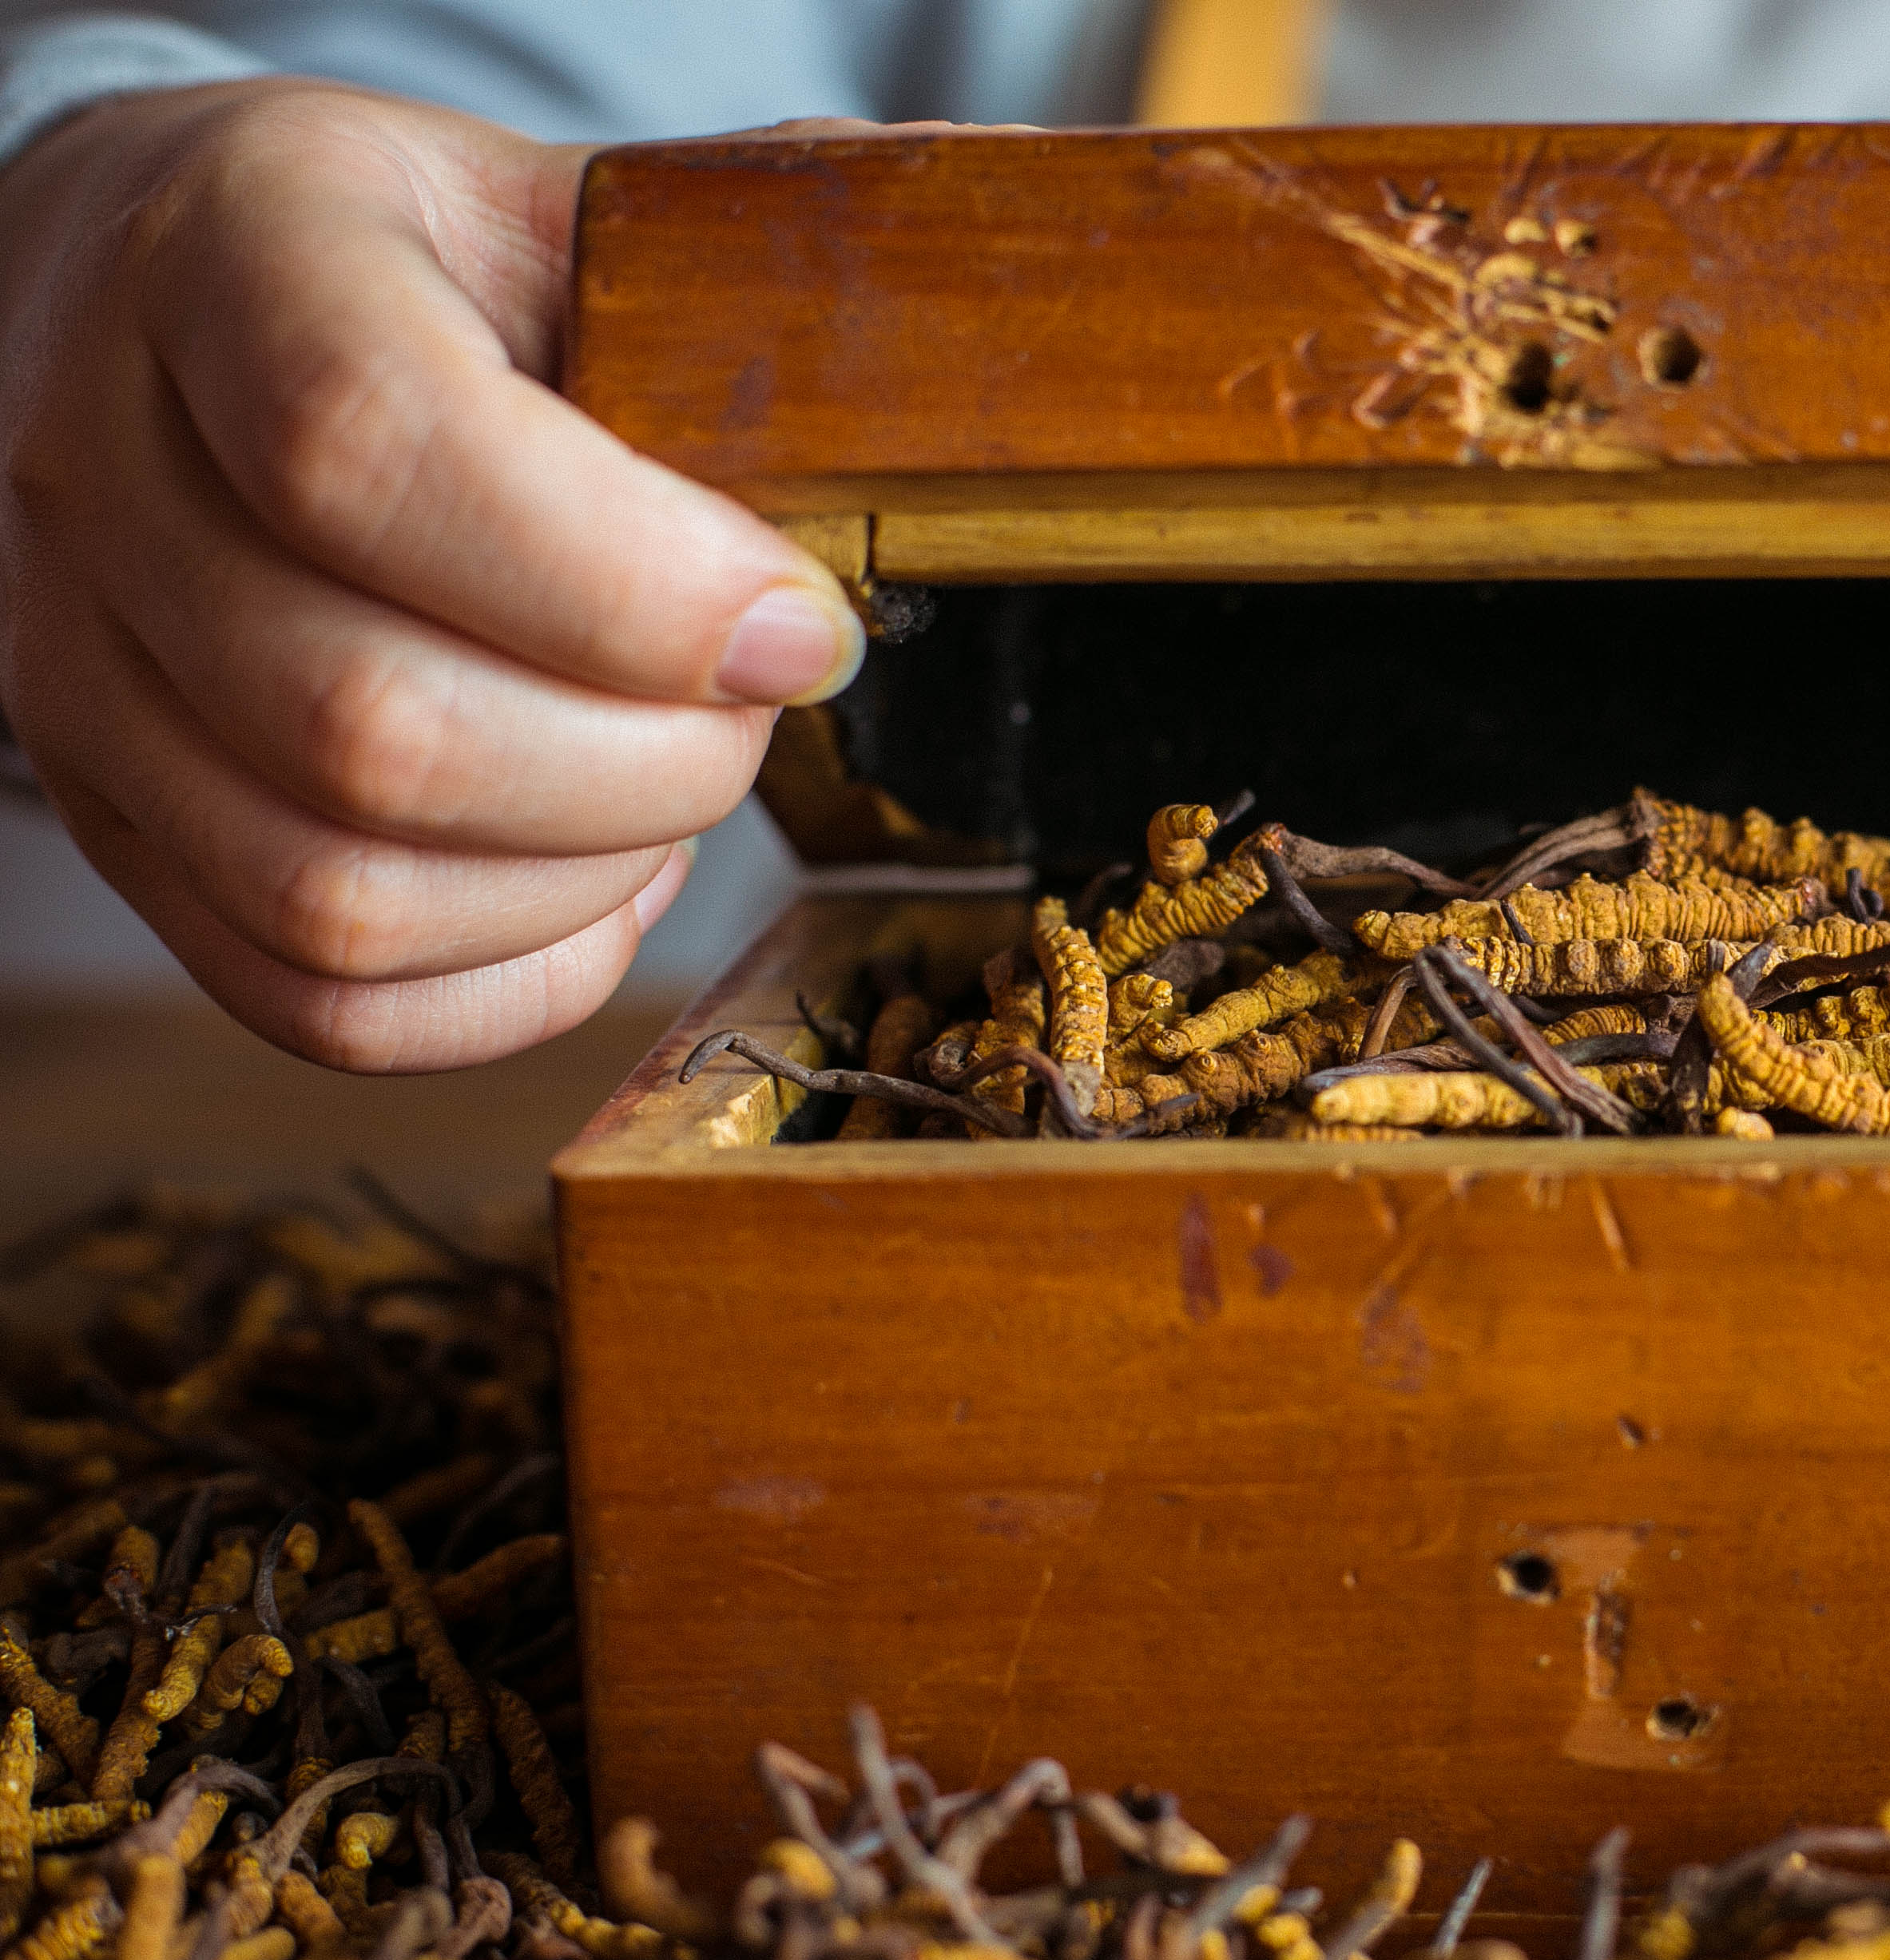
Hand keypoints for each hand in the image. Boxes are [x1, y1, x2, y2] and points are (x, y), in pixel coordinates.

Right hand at [0, 80, 862, 1070]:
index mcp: (234, 259)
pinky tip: (594, 881)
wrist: (169, 301)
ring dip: (587, 880)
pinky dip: (509, 982)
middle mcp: (99, 469)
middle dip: (647, 763)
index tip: (801, 622)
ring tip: (675, 782)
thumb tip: (981, 306)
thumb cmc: (427, 274)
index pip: (373, 444)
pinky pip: (318, 997)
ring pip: (342, 892)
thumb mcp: (568, 214)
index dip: (633, 582)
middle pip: (370, 723)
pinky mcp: (118, 822)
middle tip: (753, 706)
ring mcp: (75, 672)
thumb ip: (741, 281)